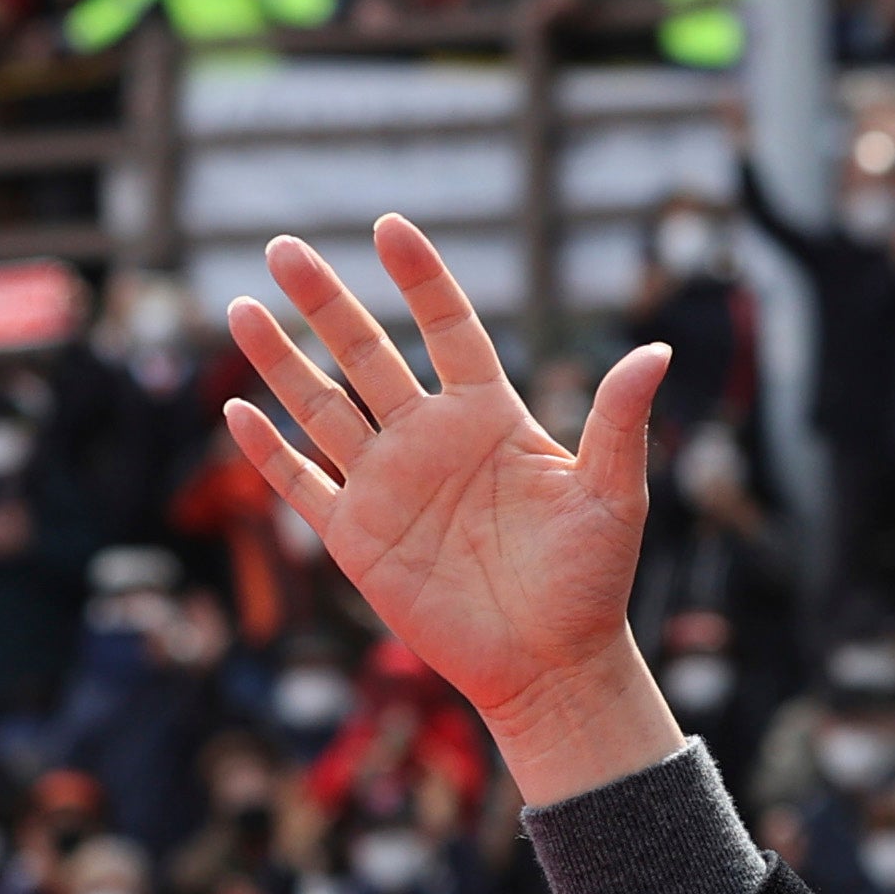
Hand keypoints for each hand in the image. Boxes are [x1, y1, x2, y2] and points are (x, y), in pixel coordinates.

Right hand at [225, 220, 678, 802]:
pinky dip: (270, 453)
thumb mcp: (612, 493)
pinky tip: (238, 411)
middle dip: (324, 302)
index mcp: (489, 416)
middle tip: (283, 246)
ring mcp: (389, 487)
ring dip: (280, 361)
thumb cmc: (592, 581)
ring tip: (241, 309)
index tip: (389, 228)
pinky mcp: (359, 540)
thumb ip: (620, 420)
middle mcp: (431, 440)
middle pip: (366, 354)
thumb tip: (657, 351)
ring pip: (322, 408)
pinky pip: (304, 486)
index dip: (420, 279)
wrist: (553, 666)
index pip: (447, 328)